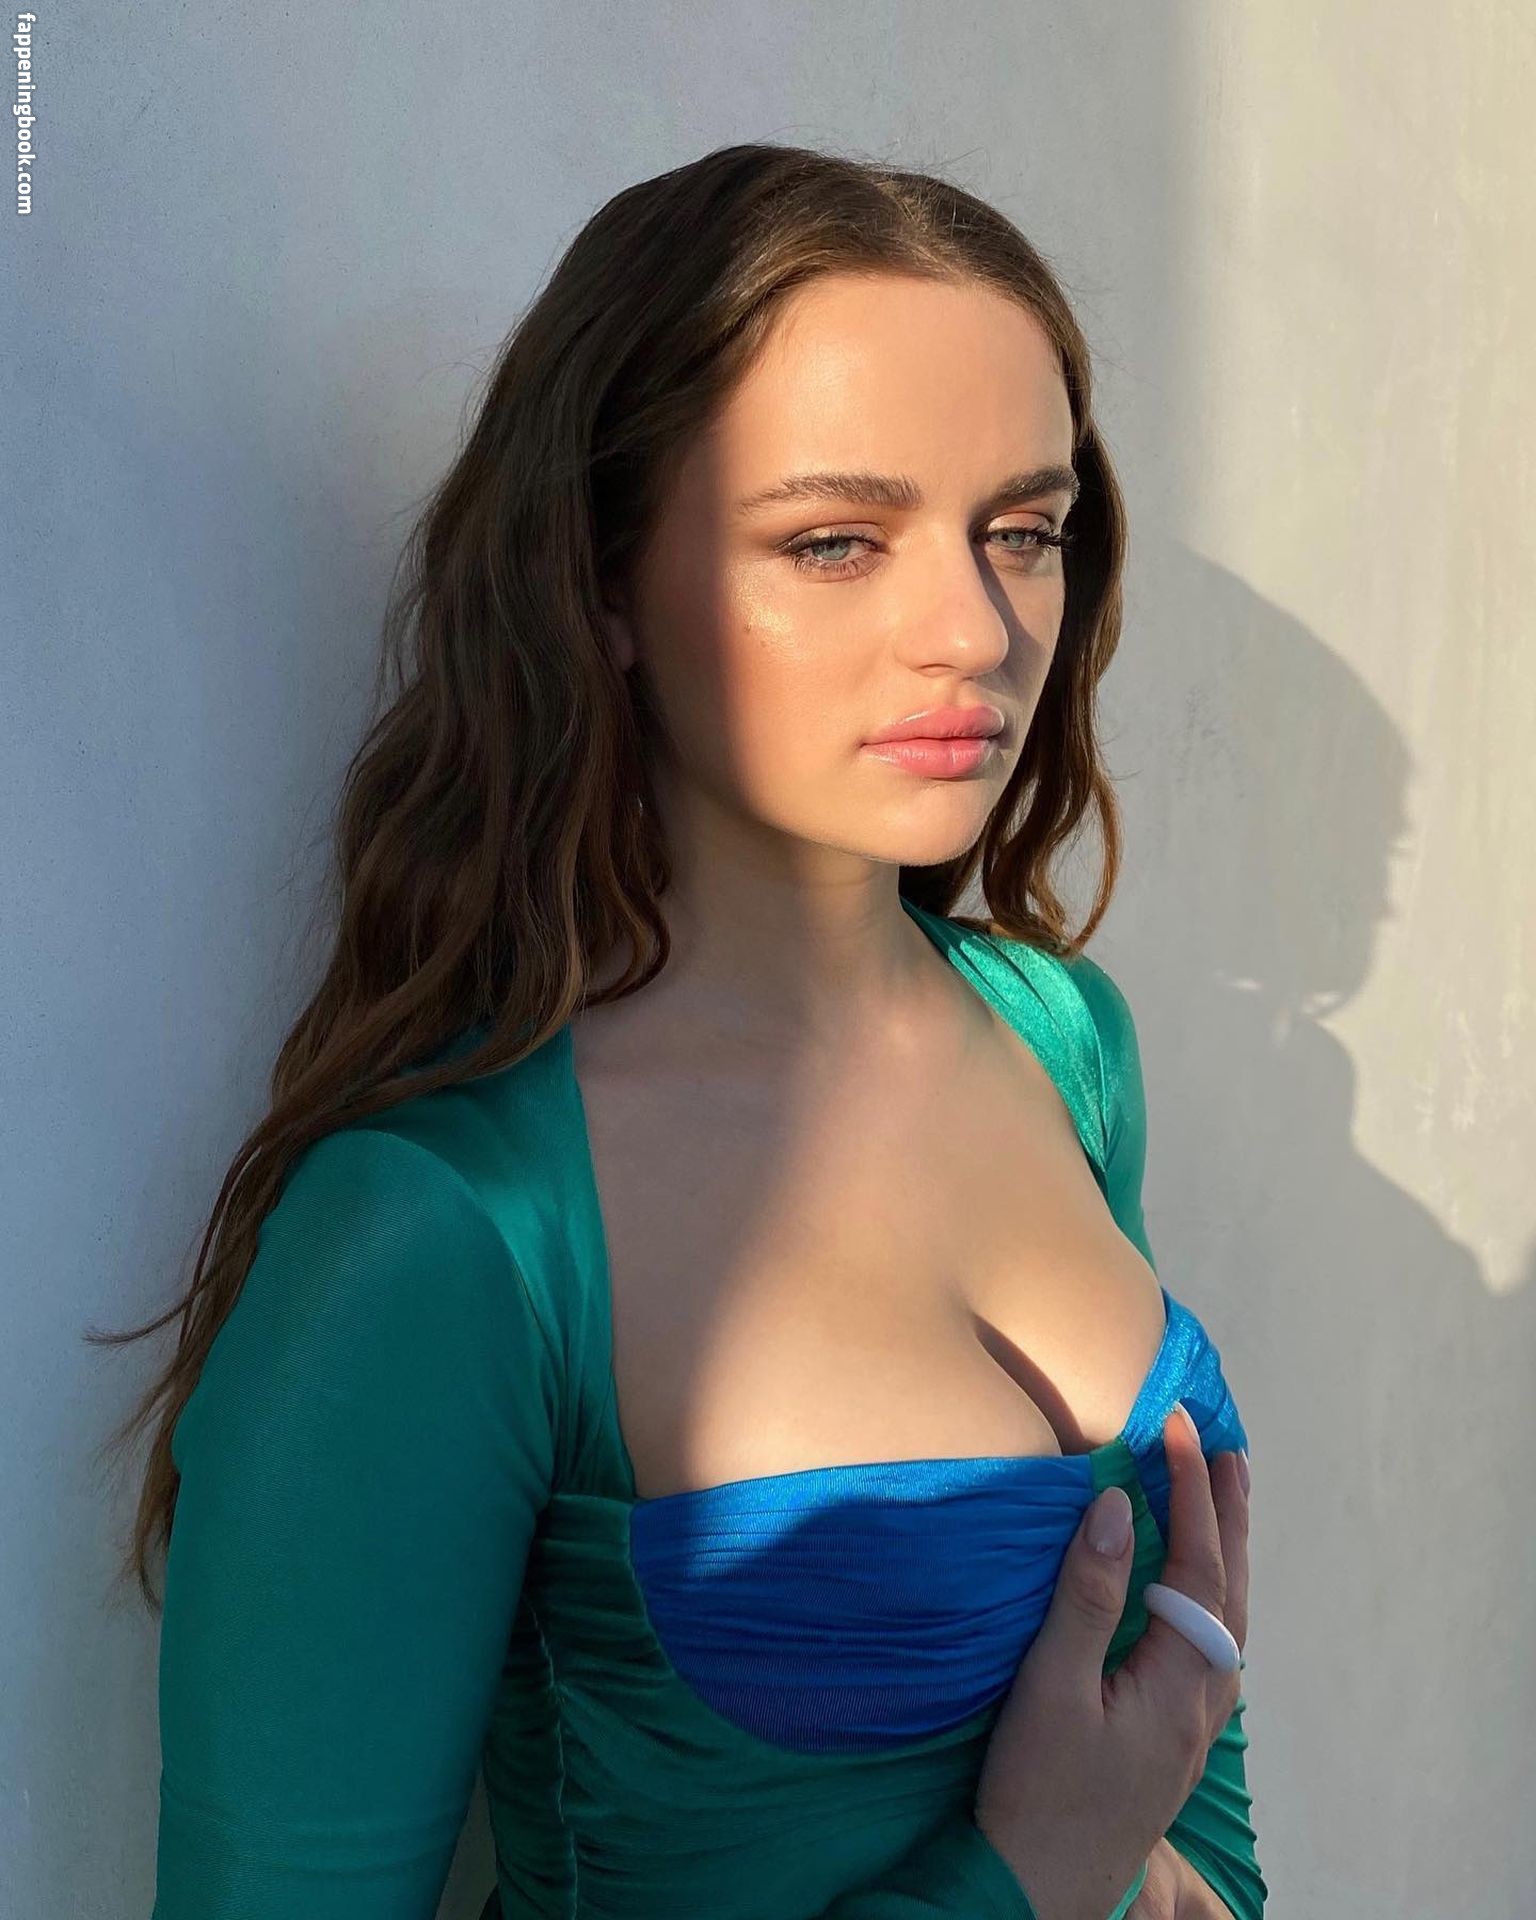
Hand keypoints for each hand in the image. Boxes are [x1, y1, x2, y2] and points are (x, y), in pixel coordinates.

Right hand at [972, 1401, 1249, 1919]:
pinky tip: (1190, 1595)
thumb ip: (1087, 1594)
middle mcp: (1203, 1700)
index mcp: (1181, 1682)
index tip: (1178, 1426)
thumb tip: (1118, 1506)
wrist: (1040, 1892)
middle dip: (1230, 1516)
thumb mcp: (1051, 1687)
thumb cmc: (1038, 1791)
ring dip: (1225, 1553)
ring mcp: (1192, 1725)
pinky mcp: (1172, 1739)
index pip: (1200, 1566)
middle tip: (1228, 1450)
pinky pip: (1210, 1643)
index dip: (1193, 1491)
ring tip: (1221, 1503)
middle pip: (1231, 1592)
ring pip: (1226, 1620)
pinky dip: (1209, 1594)